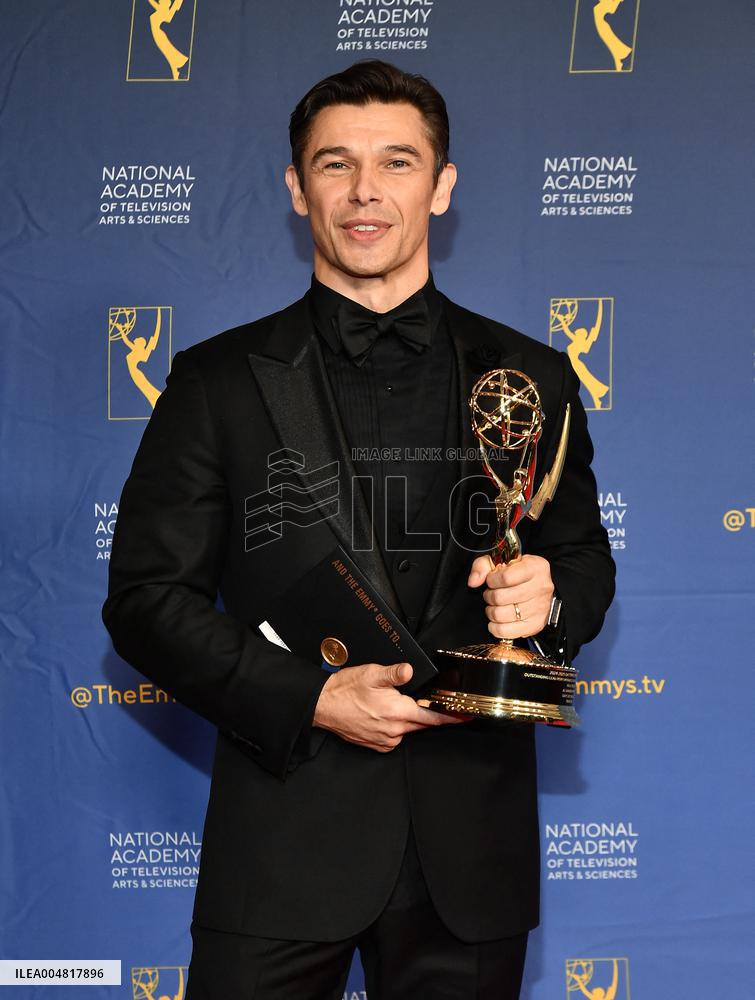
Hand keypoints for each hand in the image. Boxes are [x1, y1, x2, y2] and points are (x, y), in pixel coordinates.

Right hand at [313, 662, 467, 752]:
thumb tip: (410, 671)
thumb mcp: (372, 673)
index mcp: (397, 712)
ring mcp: (386, 739)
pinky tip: (385, 714)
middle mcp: (394, 730)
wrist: (323, 706)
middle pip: (422, 722)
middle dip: (429, 713)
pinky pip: (396, 736)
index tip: (466, 717)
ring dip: (409, 718)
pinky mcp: (377, 744)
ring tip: (395, 703)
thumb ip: (395, 673)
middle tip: (434, 702)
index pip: (432, 716)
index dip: (451, 717)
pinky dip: (396, 726)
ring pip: (408, 728)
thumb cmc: (345, 689)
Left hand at [468, 554, 554, 639]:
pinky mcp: (535, 625)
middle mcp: (542, 587)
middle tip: (492, 594)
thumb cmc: (518, 573)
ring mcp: (540, 608)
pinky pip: (505, 631)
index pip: (506, 577)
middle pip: (501, 597)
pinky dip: (495, 627)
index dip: (492, 580)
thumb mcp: (501, 561)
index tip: (491, 580)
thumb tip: (473, 582)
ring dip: (491, 611)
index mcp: (535, 567)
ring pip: (501, 615)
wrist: (538, 587)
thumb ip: (483, 566)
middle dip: (490, 596)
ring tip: (495, 605)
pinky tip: (497, 619)